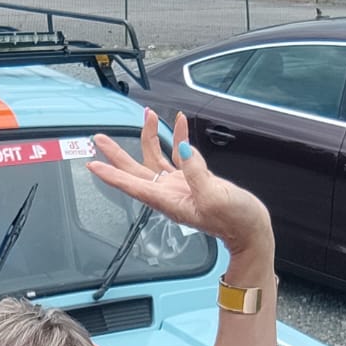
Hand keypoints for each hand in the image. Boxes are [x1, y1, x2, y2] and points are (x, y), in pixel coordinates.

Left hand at [90, 109, 271, 255]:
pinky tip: (179, 122)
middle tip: (99, 138)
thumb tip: (182, 149)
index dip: (112, 175)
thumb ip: (196, 171)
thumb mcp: (215, 197)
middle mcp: (169, 193)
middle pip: (136, 170)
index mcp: (169, 201)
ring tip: (147, 115)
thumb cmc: (235, 221)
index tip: (94, 165)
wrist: (251, 229)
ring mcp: (180, 185)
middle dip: (117, 153)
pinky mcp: (194, 178)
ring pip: (156, 158)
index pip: (133, 185)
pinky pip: (180, 154)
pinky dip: (179, 137)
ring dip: (150, 136)